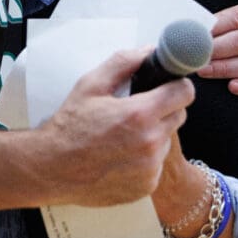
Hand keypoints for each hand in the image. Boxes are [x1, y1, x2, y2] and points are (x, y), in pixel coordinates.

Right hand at [41, 48, 194, 206]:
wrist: (53, 168)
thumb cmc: (70, 126)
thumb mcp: (91, 84)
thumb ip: (123, 62)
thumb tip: (149, 52)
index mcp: (139, 114)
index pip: (184, 93)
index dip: (176, 85)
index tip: (167, 86)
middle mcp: (150, 143)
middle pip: (179, 115)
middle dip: (163, 108)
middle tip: (137, 109)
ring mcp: (150, 168)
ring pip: (167, 140)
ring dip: (154, 134)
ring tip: (124, 135)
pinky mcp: (147, 186)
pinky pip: (157, 164)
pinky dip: (145, 158)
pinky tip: (121, 154)